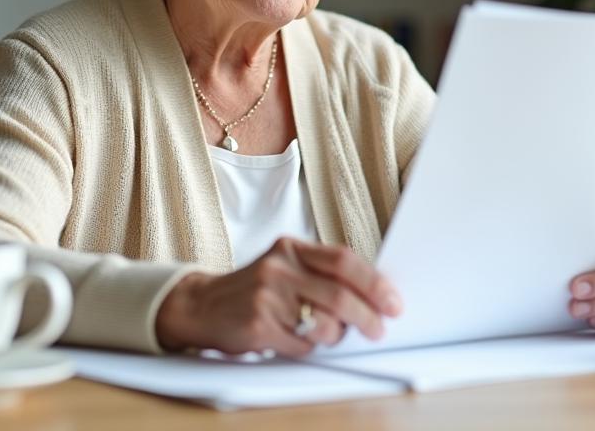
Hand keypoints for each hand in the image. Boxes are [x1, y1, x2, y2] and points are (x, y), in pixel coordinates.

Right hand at [155, 237, 402, 355]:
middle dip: (367, 316)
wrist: (202, 305)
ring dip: (334, 335)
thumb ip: (320, 273)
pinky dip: (307, 347)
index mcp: (291, 248)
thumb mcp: (285, 267)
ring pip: (324, 323)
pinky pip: (301, 344)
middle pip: (340, 294)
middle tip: (378, 329)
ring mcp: (267, 296)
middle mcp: (279, 267)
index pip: (344, 261)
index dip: (374, 283)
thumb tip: (372, 294)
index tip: (393, 301)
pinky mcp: (258, 325)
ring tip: (325, 333)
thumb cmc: (253, 288)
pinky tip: (296, 339)